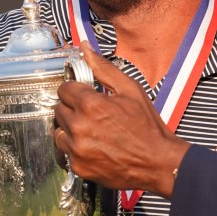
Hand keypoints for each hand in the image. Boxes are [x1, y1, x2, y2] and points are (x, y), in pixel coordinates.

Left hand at [54, 44, 188, 197]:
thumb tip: (86, 49)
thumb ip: (104, 68)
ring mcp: (77, 149)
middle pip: (59, 110)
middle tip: (92, 114)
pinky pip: (66, 152)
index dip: (75, 90)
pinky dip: (76, 148)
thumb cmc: (148, 128)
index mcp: (91, 104)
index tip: (84, 96)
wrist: (158, 163)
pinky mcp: (78, 166)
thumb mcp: (131, 90)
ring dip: (70, 129)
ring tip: (92, 131)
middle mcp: (79, 126)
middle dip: (73, 109)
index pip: (64, 89)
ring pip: (59, 131)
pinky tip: (94, 146)